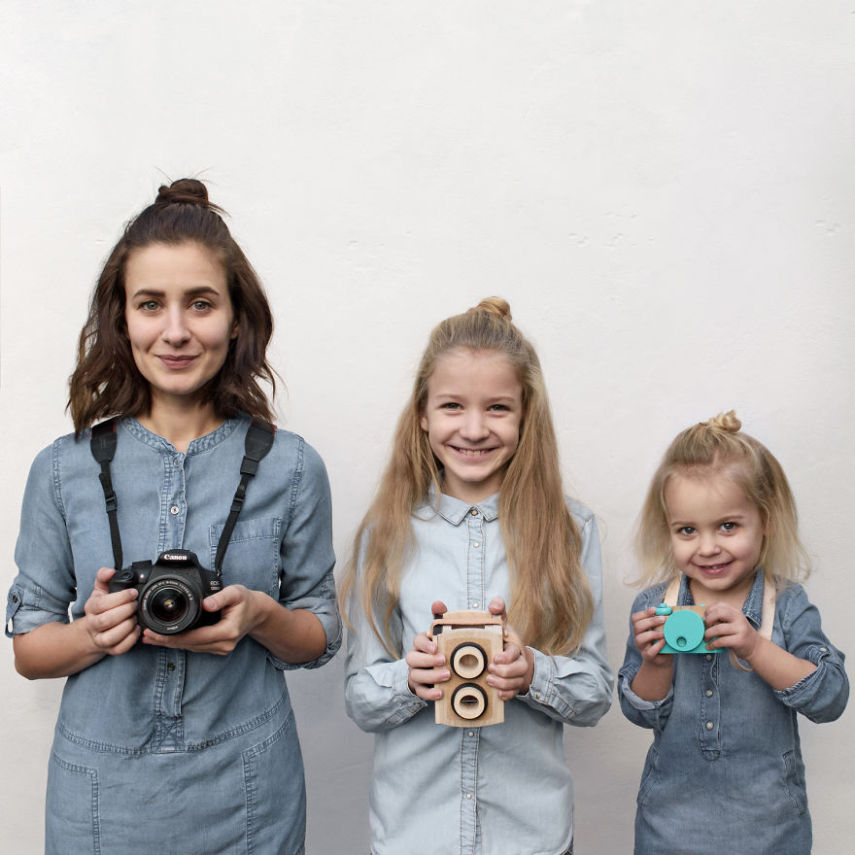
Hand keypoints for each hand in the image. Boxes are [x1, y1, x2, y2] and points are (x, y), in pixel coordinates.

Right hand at [83, 567, 140, 654]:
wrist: (92, 632)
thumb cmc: (100, 609)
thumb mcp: (100, 591)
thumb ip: (104, 578)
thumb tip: (109, 571)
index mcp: (92, 608)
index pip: (102, 604)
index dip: (120, 598)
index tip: (133, 593)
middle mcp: (94, 625)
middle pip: (107, 620)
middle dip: (126, 610)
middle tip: (135, 604)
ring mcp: (101, 639)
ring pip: (112, 637)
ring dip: (128, 625)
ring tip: (135, 617)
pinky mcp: (110, 650)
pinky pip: (120, 648)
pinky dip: (131, 639)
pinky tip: (137, 629)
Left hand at [142, 584, 260, 654]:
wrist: (258, 612)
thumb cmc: (246, 601)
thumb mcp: (236, 592)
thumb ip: (221, 597)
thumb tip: (206, 603)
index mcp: (227, 631)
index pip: (194, 637)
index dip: (173, 636)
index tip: (155, 632)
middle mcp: (223, 644)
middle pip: (189, 645)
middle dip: (166, 641)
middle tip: (145, 635)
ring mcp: (221, 648)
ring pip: (190, 648)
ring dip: (170, 644)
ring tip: (150, 638)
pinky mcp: (217, 648)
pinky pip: (195, 647)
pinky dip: (180, 643)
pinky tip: (167, 639)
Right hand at [405, 600, 449, 699]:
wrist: (432, 670)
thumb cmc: (439, 648)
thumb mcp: (440, 633)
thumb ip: (440, 617)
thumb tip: (438, 602)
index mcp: (420, 644)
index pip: (416, 640)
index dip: (424, 644)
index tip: (436, 646)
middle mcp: (415, 658)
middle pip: (412, 659)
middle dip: (427, 660)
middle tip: (444, 660)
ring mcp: (415, 674)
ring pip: (416, 675)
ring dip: (431, 676)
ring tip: (447, 676)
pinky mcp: (419, 688)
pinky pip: (420, 692)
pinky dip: (429, 694)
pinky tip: (441, 694)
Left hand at [486, 596, 533, 699]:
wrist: (516, 660)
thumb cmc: (505, 641)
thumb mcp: (502, 624)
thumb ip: (498, 612)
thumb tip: (494, 604)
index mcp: (516, 648)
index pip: (515, 653)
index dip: (506, 658)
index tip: (495, 658)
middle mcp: (520, 663)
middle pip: (517, 670)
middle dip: (503, 672)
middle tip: (489, 670)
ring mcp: (519, 677)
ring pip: (514, 684)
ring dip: (502, 684)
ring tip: (489, 680)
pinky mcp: (515, 688)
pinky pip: (513, 695)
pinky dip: (505, 695)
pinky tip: (497, 694)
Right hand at [631, 606, 670, 663]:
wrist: (662, 660)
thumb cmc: (662, 642)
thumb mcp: (661, 630)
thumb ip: (661, 619)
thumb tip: (665, 606)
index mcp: (640, 629)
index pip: (635, 618)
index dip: (644, 613)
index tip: (654, 609)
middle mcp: (638, 637)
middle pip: (637, 626)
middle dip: (650, 621)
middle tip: (662, 619)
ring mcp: (642, 647)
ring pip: (639, 638)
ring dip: (652, 634)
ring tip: (663, 633)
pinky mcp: (648, 656)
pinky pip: (649, 651)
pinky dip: (657, 646)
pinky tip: (664, 642)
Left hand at [703, 603, 758, 659]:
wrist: (755, 647)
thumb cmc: (739, 634)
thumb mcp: (733, 623)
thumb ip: (721, 619)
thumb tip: (702, 620)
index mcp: (735, 612)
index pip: (719, 605)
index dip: (709, 611)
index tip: (705, 618)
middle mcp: (739, 618)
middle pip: (718, 613)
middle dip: (708, 620)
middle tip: (705, 627)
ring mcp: (740, 629)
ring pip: (718, 628)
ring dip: (708, 634)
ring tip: (706, 638)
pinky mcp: (740, 640)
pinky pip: (721, 641)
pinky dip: (713, 644)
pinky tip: (710, 646)